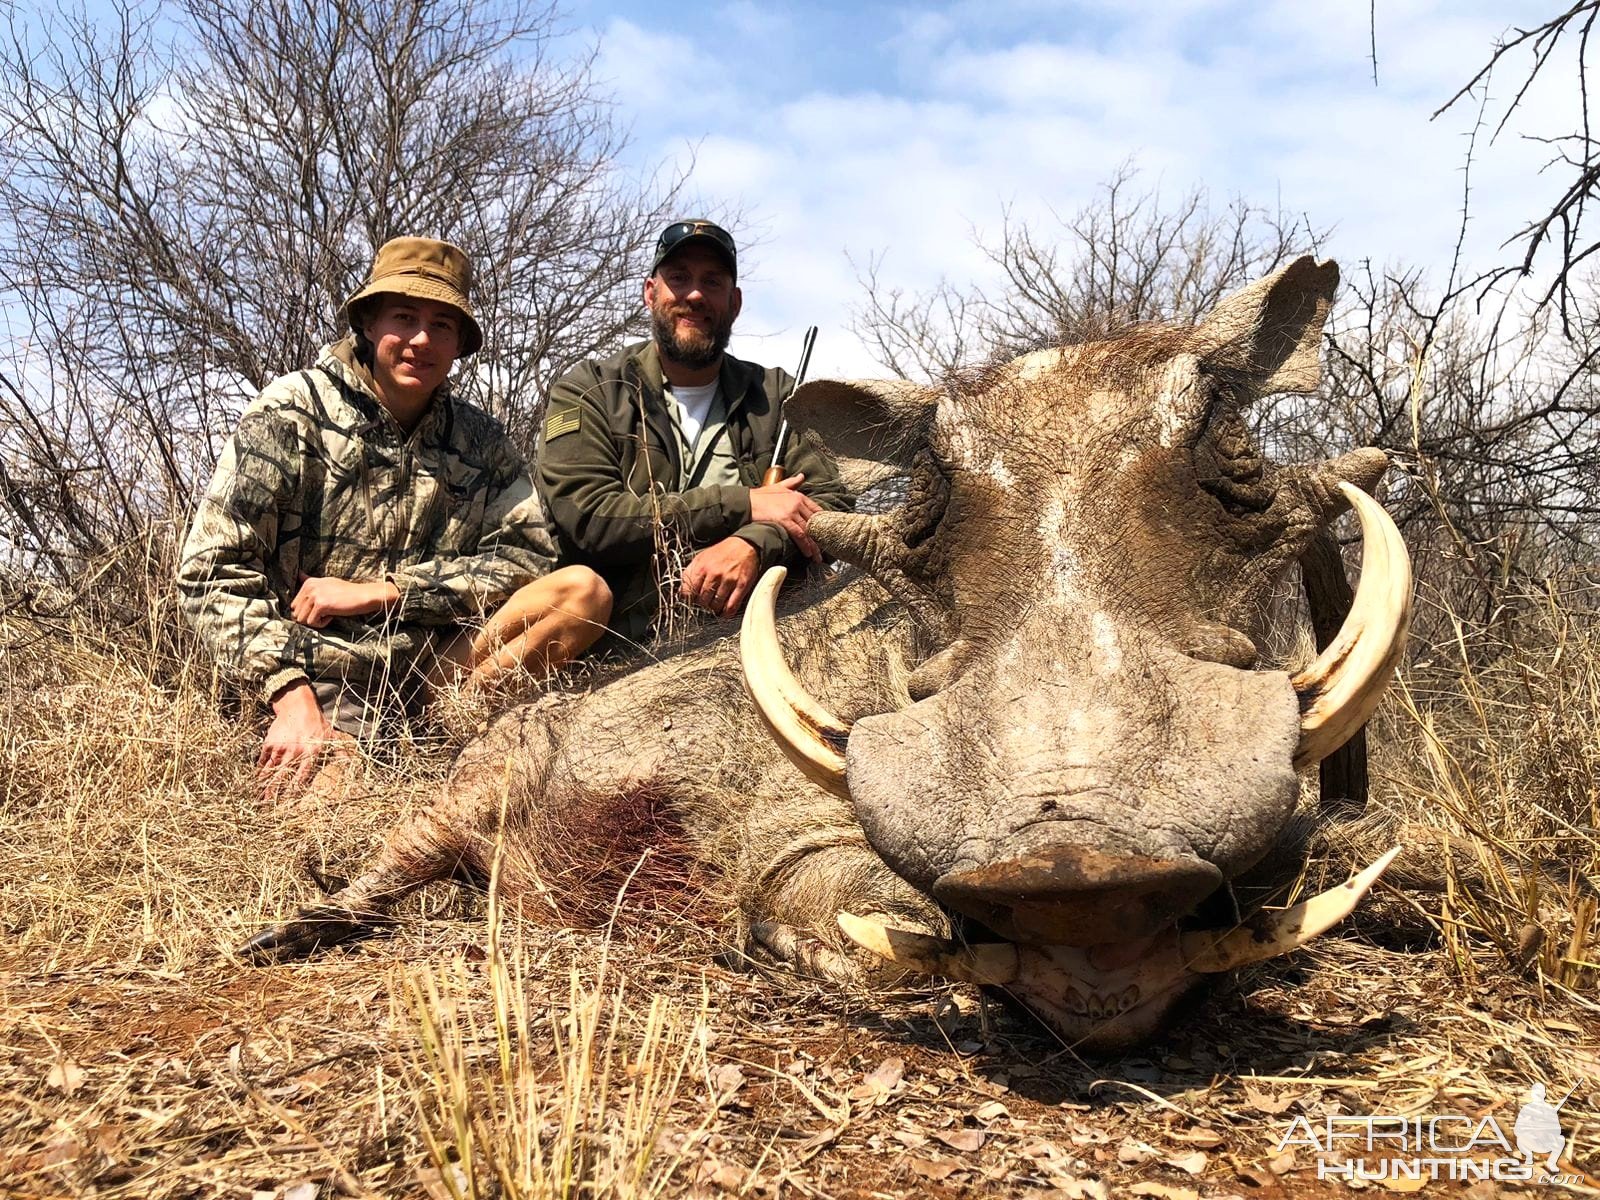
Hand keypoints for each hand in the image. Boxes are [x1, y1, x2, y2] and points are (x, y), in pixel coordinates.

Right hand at [258, 681, 337, 802]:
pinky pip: (262, 760)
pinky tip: (255, 781)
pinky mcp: (270, 743)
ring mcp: (280, 748)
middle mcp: (295, 753)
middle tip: (267, 806)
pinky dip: (258, 771)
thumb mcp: (332, 736)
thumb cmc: (317, 723)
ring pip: (270, 771)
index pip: (302, 777)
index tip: (288, 803)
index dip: (294, 791)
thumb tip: (352, 764)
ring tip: (258, 798)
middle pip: (282, 777)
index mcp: (311, 754)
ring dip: (263, 785)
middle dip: (273, 793)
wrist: (299, 706)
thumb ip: (341, 751)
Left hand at [290, 575, 398, 627]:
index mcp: (309, 583)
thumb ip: (311, 581)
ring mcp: (315, 595)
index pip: (294, 605)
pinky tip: (332, 616)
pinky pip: (312, 622)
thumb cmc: (347, 592)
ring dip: (315, 621)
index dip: (307, 611)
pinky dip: (322, 623)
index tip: (322, 608)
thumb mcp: (326, 582)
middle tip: (325, 613)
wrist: (363, 595)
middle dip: (309, 617)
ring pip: (302, 619)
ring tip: (328, 614)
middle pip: (296, 613)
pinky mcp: (321, 605)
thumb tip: (298, 574)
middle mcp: (309, 587)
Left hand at [681, 537, 760, 617]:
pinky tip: (724, 613)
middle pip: (702, 600)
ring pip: (716, 605)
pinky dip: (727, 613)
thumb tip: (682, 590)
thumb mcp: (701, 557)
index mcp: (702, 567)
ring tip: (714, 607)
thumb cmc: (722, 552)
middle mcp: (714, 574)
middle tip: (705, 604)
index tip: (691, 601)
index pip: (688, 592)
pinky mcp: (741, 585)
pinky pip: (732, 606)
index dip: (689, 599)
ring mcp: (729, 581)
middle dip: (702, 605)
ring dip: (714, 609)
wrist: (744, 545)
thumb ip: (690, 573)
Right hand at [748, 473, 821, 561]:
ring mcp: (792, 511)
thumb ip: (792, 483)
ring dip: (814, 546)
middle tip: (823, 549)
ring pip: (808, 531)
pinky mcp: (785, 520)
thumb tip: (801, 476)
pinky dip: (805, 545)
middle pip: (814, 523)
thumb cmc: (760, 496)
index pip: (817, 510)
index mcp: (798, 496)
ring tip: (817, 557)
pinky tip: (807, 553)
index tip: (826, 534)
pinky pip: (799, 535)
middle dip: (820, 538)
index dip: (823, 524)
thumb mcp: (778, 486)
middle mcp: (798, 503)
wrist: (746, 502)